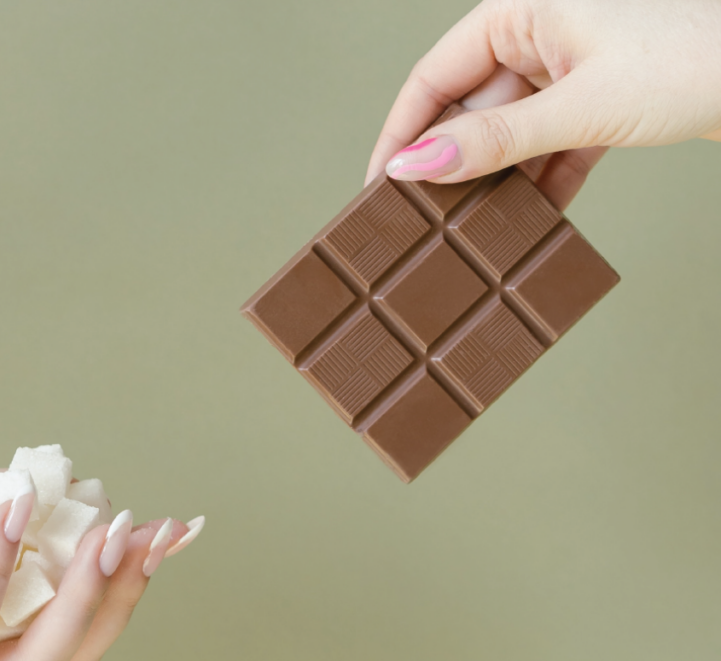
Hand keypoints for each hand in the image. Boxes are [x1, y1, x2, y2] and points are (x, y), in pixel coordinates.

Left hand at [0, 473, 199, 660]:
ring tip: (109, 528)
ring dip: (80, 592)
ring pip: (33, 660)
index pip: (77, 621)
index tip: (172, 528)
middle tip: (153, 530)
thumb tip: (59, 481)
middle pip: (73, 650)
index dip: (130, 579)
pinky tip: (17, 512)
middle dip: (124, 588)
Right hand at [366, 0, 720, 209]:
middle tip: (426, 219)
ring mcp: (569, 70)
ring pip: (509, 135)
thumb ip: (495, 140)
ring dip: (499, 182)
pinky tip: (531, 218)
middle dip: (453, 167)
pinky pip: (550, 147)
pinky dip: (542, 182)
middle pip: (468, 111)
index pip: (433, 77)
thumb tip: (418, 164)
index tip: (381, 185)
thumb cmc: (699, 55)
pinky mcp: (598, 100)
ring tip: (477, 228)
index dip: (402, 133)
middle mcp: (539, 36)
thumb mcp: (582, 105)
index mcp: (521, 11)